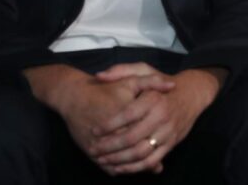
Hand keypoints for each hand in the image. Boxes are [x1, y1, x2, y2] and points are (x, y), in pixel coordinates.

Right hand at [24, 64, 175, 175]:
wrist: (75, 96)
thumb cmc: (105, 88)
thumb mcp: (130, 79)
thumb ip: (152, 82)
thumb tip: (172, 86)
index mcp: (128, 112)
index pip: (148, 129)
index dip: (156, 136)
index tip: (161, 136)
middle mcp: (115, 129)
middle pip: (138, 147)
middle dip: (148, 153)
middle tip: (154, 157)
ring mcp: (101, 143)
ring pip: (124, 160)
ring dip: (134, 165)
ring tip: (142, 164)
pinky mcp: (90, 150)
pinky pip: (108, 166)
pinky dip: (118, 169)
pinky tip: (125, 167)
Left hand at [91, 65, 222, 174]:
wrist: (192, 94)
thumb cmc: (163, 82)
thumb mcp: (144, 69)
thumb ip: (121, 70)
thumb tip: (99, 76)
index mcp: (153, 98)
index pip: (127, 115)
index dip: (108, 126)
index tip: (94, 131)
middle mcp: (162, 116)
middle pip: (131, 137)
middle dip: (109, 147)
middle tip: (94, 149)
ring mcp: (168, 132)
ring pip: (140, 152)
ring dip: (119, 160)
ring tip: (103, 160)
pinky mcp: (171, 143)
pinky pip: (152, 161)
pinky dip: (134, 168)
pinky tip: (119, 168)